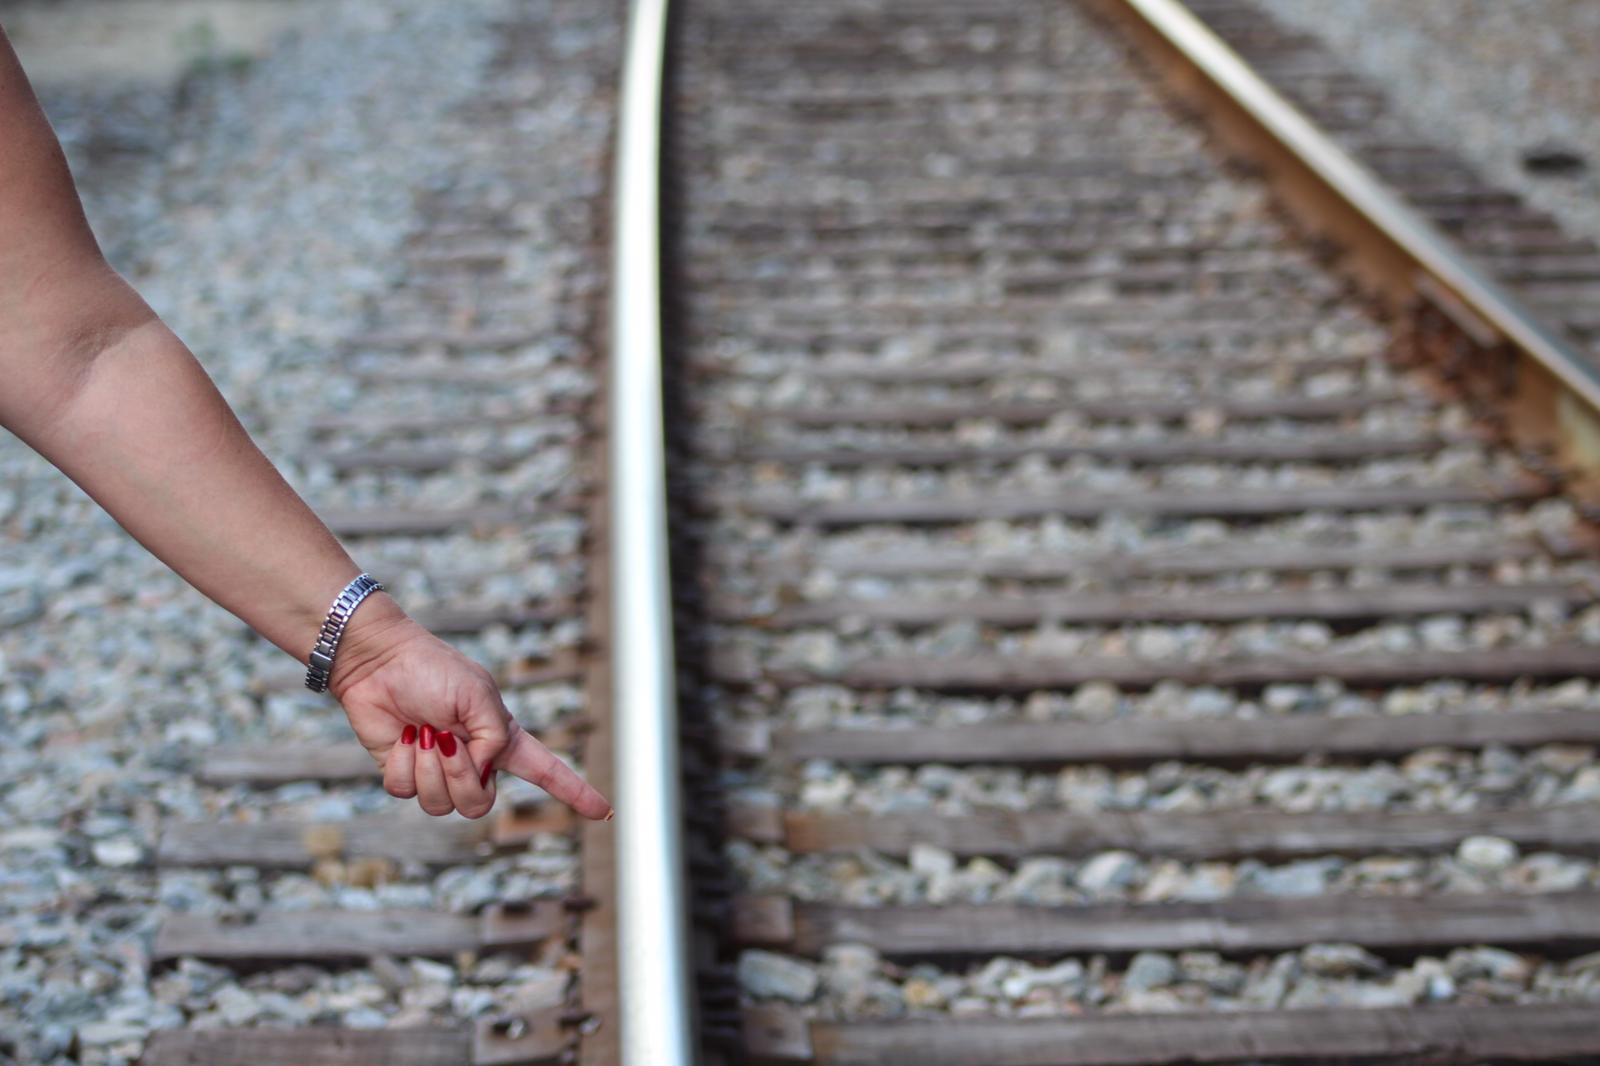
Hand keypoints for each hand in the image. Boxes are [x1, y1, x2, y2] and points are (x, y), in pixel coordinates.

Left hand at [327, 595, 611, 820]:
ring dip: (428, 768)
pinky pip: (406, 793)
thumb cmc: (434, 670)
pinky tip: (400, 739)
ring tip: (421, 734)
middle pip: (480, 804)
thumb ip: (493, 740)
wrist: (379, 663)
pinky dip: (400, 765)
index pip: (547, 773)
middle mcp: (474, 762)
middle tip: (444, 739)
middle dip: (460, 776)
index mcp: (503, 740)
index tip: (605, 813)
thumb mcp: (478, 697)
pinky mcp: (404, 774)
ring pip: (441, 806)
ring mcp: (438, 772)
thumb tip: (481, 776)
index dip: (575, 794)